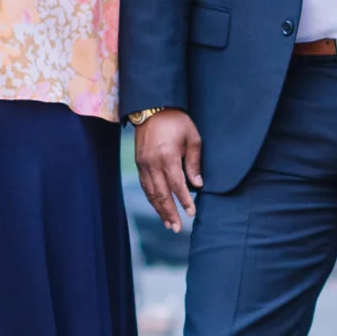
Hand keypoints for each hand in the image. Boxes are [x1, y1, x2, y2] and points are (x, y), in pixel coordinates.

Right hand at [135, 109, 203, 232]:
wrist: (151, 108)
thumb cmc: (176, 121)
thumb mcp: (192, 137)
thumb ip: (194, 162)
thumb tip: (198, 184)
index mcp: (167, 156)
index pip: (177, 185)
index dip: (185, 200)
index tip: (191, 213)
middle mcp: (152, 163)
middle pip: (161, 194)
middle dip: (169, 213)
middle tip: (176, 228)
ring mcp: (143, 164)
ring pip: (151, 193)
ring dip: (159, 209)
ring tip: (168, 223)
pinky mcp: (138, 163)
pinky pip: (145, 186)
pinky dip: (151, 198)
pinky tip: (158, 207)